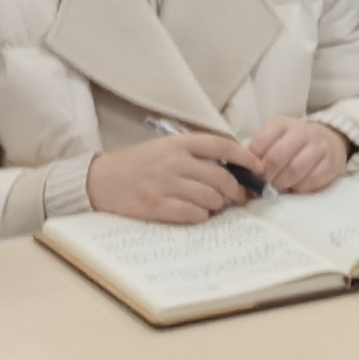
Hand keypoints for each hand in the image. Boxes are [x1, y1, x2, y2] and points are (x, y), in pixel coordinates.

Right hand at [84, 130, 254, 225]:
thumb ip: (194, 155)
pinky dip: (201, 216)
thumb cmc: (137, 165)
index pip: (221, 146)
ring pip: (210, 198)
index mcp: (178, 143)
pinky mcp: (157, 206)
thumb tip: (230, 170)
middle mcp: (174, 161)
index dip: (245, 158)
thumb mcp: (165, 148)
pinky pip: (193, 214)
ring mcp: (165, 184)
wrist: (100, 181)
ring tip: (214, 206)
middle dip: (235, 190)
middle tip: (239, 198)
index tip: (258, 168)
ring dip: (218, 205)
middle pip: (221, 177)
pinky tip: (197, 214)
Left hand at [241, 117, 350, 193]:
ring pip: (294, 170)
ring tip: (276, 188)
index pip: (260, 142)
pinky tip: (294, 186)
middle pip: (277, 157)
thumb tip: (241, 172)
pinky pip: (311, 180)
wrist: (329, 139)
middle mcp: (301, 131)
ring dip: (281, 184)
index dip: (252, 163)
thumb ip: (259, 151)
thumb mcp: (275, 138)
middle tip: (261, 186)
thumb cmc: (293, 143)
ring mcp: (318, 147)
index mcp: (282, 124)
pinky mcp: (330, 163)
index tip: (249, 174)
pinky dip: (299, 187)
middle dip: (266, 176)